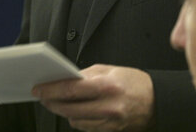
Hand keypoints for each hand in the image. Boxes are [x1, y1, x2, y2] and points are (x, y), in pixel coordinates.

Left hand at [32, 64, 154, 131]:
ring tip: (58, 102)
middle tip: (43, 97)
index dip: (52, 90)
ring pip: (75, 120)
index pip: (71, 89)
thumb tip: (66, 79)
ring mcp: (109, 122)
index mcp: (107, 85)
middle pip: (69, 108)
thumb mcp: (111, 70)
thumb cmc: (133, 81)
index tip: (39, 89)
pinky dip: (77, 119)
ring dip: (64, 111)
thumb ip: (87, 75)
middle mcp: (107, 106)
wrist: (156, 100)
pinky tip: (75, 111)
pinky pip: (85, 128)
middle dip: (52, 102)